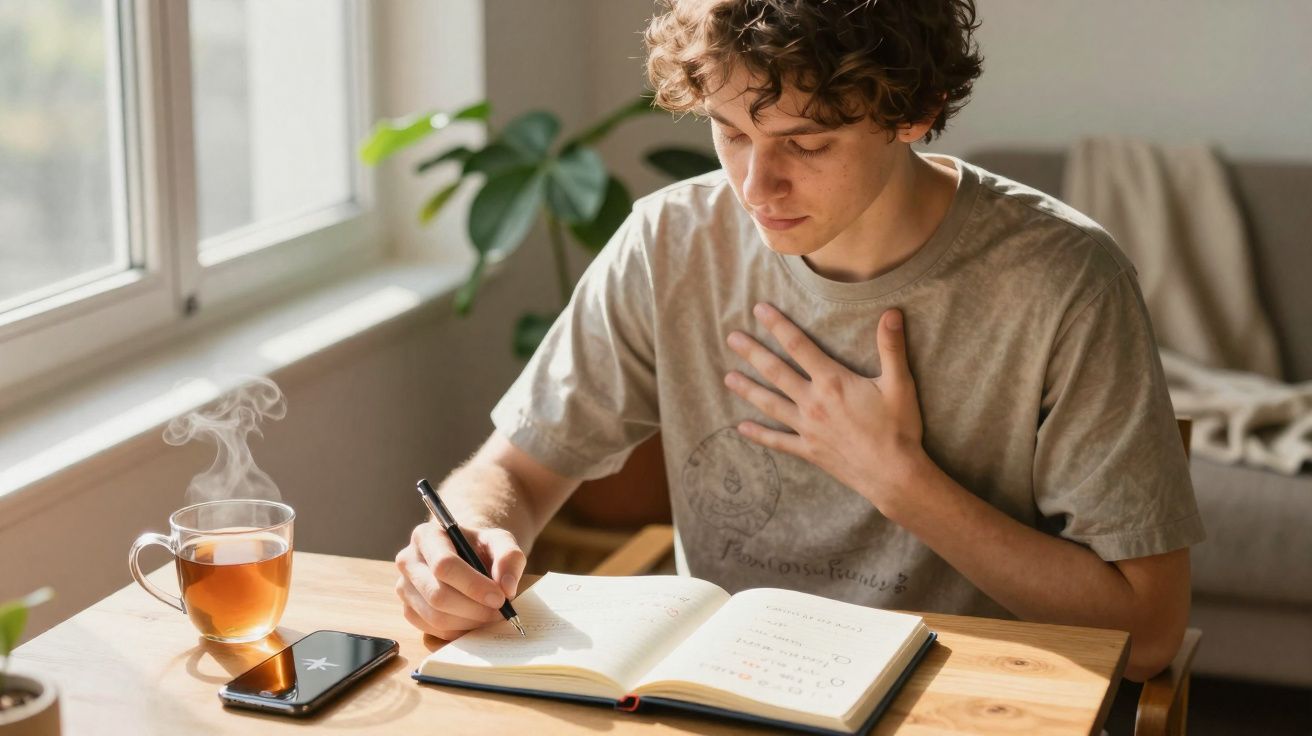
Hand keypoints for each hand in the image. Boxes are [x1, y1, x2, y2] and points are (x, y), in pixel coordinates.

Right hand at [394, 521, 525, 639]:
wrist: (465, 554)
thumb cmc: (480, 546)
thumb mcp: (501, 541)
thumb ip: (509, 557)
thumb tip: (507, 588)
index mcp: (426, 536)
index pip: (444, 565)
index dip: (473, 585)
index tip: (500, 598)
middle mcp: (408, 561)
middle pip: (437, 595)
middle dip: (474, 608)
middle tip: (500, 611)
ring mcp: (404, 588)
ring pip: (435, 617)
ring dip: (469, 622)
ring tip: (490, 615)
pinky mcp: (408, 610)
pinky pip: (432, 630)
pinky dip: (459, 630)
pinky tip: (475, 619)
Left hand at [724, 303, 927, 511]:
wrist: (894, 475)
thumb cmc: (898, 428)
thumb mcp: (899, 384)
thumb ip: (891, 347)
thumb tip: (892, 312)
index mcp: (833, 381)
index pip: (798, 345)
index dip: (778, 325)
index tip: (759, 310)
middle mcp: (813, 402)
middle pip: (775, 372)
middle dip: (752, 352)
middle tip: (731, 338)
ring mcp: (807, 428)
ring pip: (770, 403)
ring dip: (748, 389)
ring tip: (728, 378)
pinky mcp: (808, 450)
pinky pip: (778, 441)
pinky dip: (759, 434)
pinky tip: (741, 428)